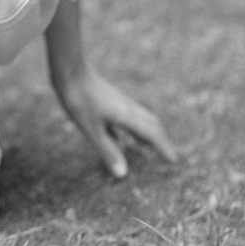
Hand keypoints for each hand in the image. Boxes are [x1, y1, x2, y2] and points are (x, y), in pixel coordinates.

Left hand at [52, 64, 176, 178]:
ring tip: (148, 146)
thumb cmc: (80, 99)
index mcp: (127, 116)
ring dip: (146, 132)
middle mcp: (127, 108)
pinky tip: (118, 134)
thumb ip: (108, 150)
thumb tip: (123, 174)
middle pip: (151, 124)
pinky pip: (124, 115)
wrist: (70, 70)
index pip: (152, 134)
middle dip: (160, 139)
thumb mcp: (92, 129)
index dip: (164, 147)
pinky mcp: (107, 99)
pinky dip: (129, 127)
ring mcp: (117, 101)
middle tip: (168, 154)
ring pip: (138, 118)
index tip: (174, 160)